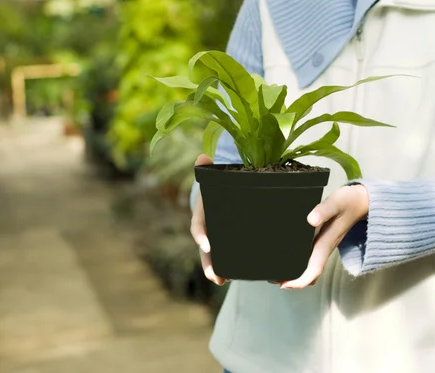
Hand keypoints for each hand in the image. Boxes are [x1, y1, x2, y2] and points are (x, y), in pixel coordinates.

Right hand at [191, 154, 226, 285]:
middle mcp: (209, 228)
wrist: (226, 189)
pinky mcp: (231, 241)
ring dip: (217, 270)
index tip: (206, 245)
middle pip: (205, 249)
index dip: (200, 236)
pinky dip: (233, 266)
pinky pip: (229, 256)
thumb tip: (202, 157)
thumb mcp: (214, 176)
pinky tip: (240, 276)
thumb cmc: (219, 183)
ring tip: (223, 281)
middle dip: (208, 263)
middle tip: (215, 277)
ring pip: (216, 257)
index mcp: (204, 213)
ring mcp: (218, 237)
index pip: (198, 226)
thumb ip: (208, 168)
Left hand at [280, 184, 368, 288]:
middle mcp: (323, 248)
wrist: (361, 201)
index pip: (313, 270)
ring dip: (294, 273)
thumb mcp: (335, 204)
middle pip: (309, 273)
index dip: (299, 281)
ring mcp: (323, 246)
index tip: (285, 284)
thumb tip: (310, 220)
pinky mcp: (321, 240)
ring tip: (276, 272)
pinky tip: (287, 256)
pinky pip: (309, 257)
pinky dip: (298, 262)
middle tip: (273, 279)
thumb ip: (323, 211)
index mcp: (325, 244)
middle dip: (292, 280)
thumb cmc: (348, 203)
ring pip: (308, 267)